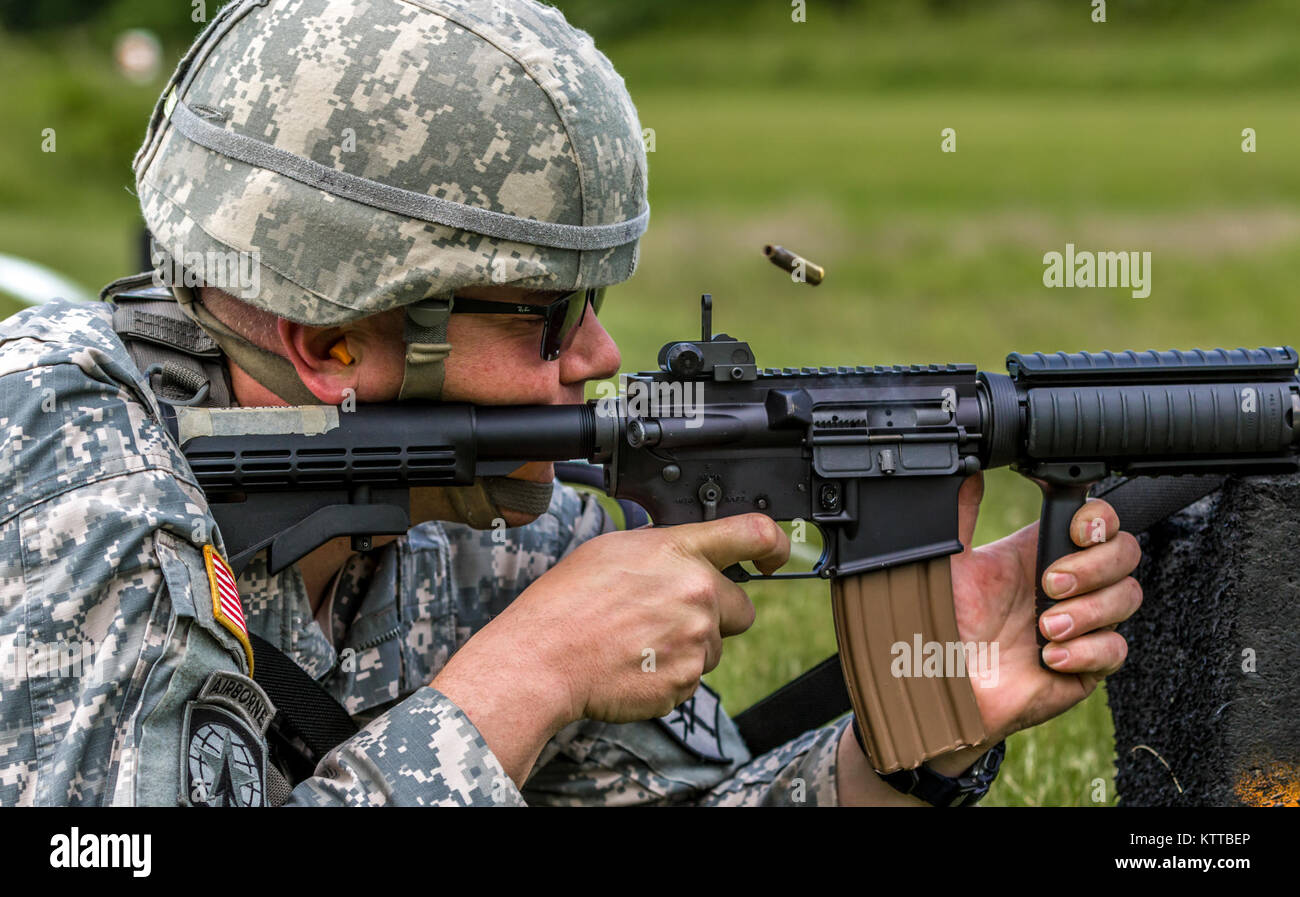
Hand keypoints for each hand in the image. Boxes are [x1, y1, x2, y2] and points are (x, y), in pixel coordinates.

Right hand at [432, 514, 788, 781]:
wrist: (544, 658)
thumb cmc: (567, 601)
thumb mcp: (614, 549)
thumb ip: (663, 549)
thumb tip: (682, 554)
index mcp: (680, 552)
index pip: (754, 535)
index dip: (774, 545)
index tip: (775, 556)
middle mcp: (698, 594)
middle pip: (743, 607)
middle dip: (716, 613)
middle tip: (671, 615)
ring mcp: (695, 642)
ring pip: (715, 646)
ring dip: (690, 646)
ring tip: (640, 641)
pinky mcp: (685, 682)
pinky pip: (692, 677)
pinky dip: (669, 674)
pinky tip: (635, 662)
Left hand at [948, 472, 1142, 743]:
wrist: (938, 686)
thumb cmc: (939, 626)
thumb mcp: (948, 564)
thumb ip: (961, 515)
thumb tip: (969, 469)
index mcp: (1038, 552)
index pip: (1097, 520)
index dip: (1100, 519)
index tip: (1079, 531)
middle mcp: (1066, 584)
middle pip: (1126, 553)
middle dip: (1094, 567)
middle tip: (1049, 585)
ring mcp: (1080, 624)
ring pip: (1128, 598)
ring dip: (1088, 611)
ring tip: (1044, 627)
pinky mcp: (1085, 665)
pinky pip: (1117, 650)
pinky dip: (1087, 650)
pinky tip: (1051, 656)